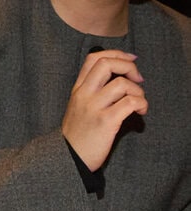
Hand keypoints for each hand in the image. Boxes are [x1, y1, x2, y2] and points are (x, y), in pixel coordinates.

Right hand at [62, 49, 145, 170]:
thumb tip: (120, 78)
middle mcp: (84, 94)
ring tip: (139, 102)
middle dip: (129, 66)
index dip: (116, 54)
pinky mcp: (106, 121)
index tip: (130, 60)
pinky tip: (140, 112)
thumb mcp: (79, 106)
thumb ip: (93, 90)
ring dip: (138, 91)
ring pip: (122, 84)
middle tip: (138, 79)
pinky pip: (130, 103)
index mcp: (78, 89)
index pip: (94, 58)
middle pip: (107, 64)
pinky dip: (142, 104)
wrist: (68, 157)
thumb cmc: (78, 133)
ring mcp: (93, 107)